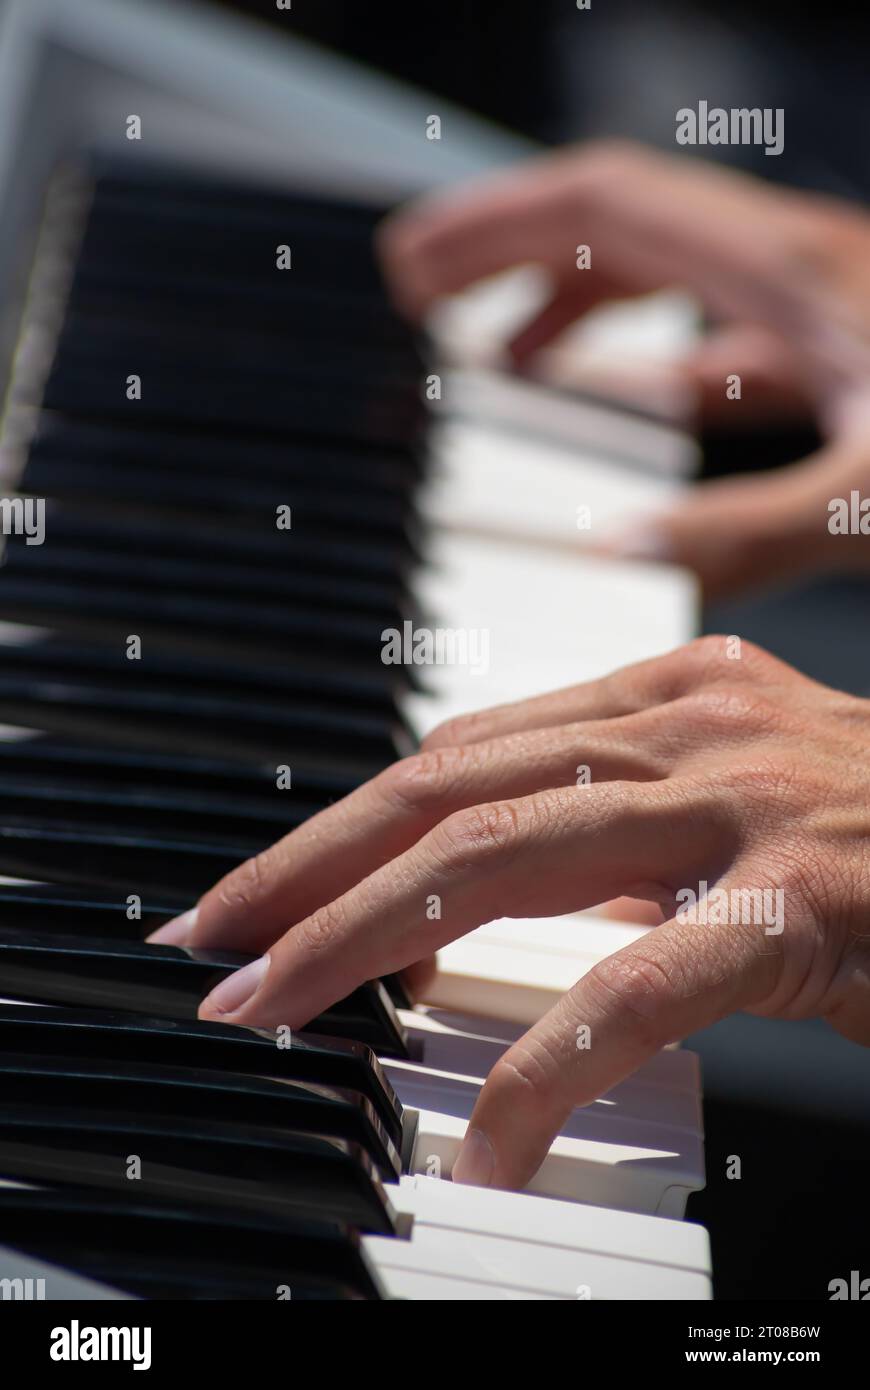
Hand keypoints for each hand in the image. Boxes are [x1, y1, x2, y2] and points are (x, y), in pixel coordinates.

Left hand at [150, 638, 869, 1190]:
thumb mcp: (733, 794)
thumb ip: (615, 816)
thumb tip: (483, 874)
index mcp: (668, 692)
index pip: (461, 749)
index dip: (347, 820)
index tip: (265, 889)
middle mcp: (688, 725)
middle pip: (445, 788)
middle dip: (309, 869)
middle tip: (212, 944)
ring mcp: (740, 808)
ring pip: (498, 858)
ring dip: (362, 940)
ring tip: (274, 1011)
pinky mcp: (795, 906)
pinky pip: (634, 994)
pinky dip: (541, 1072)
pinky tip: (487, 1142)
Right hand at [379, 140, 869, 597]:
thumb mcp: (865, 497)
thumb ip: (742, 531)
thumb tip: (620, 555)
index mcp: (788, 267)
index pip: (601, 205)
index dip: (493, 223)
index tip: (413, 261)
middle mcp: (795, 266)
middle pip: (616, 226)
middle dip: (505, 250)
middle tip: (420, 296)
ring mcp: (816, 303)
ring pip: (664, 272)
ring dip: (569, 299)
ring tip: (496, 351)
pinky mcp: (838, 348)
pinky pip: (713, 332)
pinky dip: (643, 355)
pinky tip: (617, 398)